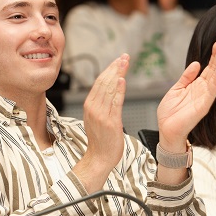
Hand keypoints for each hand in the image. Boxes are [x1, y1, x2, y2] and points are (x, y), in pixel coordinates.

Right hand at [72, 54, 128, 192]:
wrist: (98, 158)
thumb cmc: (101, 140)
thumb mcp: (97, 118)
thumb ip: (102, 104)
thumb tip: (111, 90)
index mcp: (90, 105)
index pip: (100, 82)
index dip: (110, 69)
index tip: (118, 60)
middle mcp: (93, 107)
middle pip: (105, 82)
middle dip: (115, 67)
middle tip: (124, 57)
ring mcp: (101, 114)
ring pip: (110, 89)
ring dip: (118, 74)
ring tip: (125, 63)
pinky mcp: (110, 122)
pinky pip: (115, 102)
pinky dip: (119, 90)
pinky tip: (123, 80)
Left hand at [156, 39, 215, 151]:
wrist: (167, 129)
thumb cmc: (171, 112)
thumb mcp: (176, 89)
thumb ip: (186, 77)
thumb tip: (196, 63)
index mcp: (197, 85)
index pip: (208, 67)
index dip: (214, 55)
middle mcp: (203, 90)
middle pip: (214, 69)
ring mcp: (204, 98)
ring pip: (215, 78)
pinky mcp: (202, 106)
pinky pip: (211, 93)